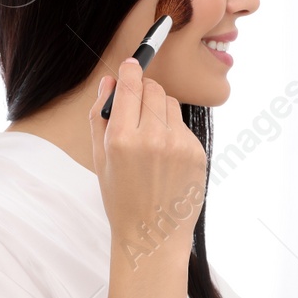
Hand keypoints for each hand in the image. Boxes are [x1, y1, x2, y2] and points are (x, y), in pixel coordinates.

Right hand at [88, 58, 207, 264]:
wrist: (153, 234)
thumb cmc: (121, 197)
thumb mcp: (99, 158)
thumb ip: (100, 116)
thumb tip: (110, 81)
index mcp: (121, 139)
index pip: (130, 87)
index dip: (131, 71)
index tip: (132, 64)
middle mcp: (152, 139)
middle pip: (153, 90)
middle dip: (144, 91)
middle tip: (137, 106)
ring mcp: (179, 145)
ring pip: (171, 104)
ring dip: (160, 110)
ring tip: (150, 137)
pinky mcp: (197, 152)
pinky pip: (184, 126)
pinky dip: (174, 131)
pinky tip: (166, 156)